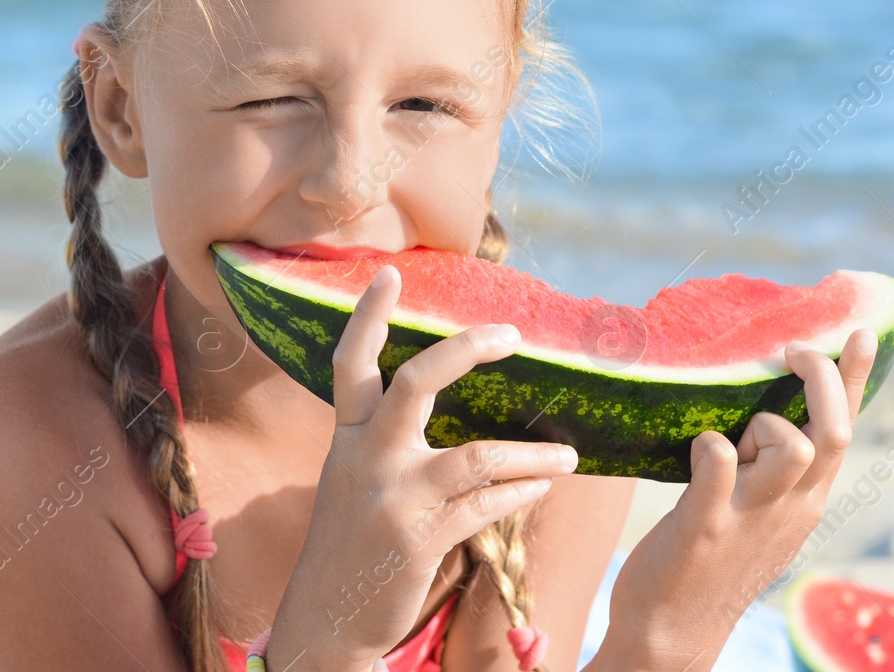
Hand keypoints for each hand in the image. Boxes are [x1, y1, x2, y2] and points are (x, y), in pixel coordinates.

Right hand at [266, 264, 578, 671]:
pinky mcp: (421, 540)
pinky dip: (521, 492)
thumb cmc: (349, 543)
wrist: (324, 619)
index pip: (351, 364)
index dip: (369, 316)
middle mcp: (367, 459)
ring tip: (568, 455)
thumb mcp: (352, 481)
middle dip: (468, 350)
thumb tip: (448, 405)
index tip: (391, 273)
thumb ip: (384, 441)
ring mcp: (394, 500)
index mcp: (347, 438)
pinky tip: (541, 486)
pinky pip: (486, 506)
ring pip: (477, 456)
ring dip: (532, 455)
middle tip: (512, 334)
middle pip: (417, 384)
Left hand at [591, 329, 877, 671]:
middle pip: (833, 430)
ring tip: (731, 444)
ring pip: (790, 444)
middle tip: (789, 351)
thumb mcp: (762, 511)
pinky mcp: (704, 525)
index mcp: (808, 499)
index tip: (860, 331)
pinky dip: (709, 445)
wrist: (673, 630)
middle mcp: (792, 507)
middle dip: (820, 377)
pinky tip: (696, 452)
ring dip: (762, 423)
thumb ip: (775, 468)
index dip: (855, 378)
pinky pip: (718, 463)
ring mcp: (752, 516)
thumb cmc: (712, 558)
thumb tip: (774, 412)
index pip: (845, 429)